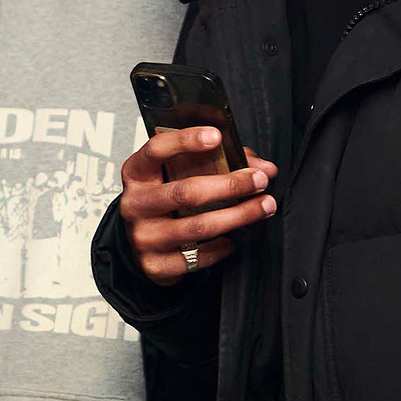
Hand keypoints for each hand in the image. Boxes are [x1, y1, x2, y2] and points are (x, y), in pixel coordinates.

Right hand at [117, 128, 277, 284]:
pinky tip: (235, 238)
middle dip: (230, 185)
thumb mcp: (179, 175)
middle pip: (186, 192)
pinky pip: (199, 256)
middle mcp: (136, 204)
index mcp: (137, 174)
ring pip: (199, 226)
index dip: (185, 141)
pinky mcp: (155, 264)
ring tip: (264, 207)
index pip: (157, 150)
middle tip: (259, 180)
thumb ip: (219, 163)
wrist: (140, 243)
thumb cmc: (165, 202)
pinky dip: (224, 246)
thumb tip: (263, 167)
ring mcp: (144, 236)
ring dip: (239, 216)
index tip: (216, 136)